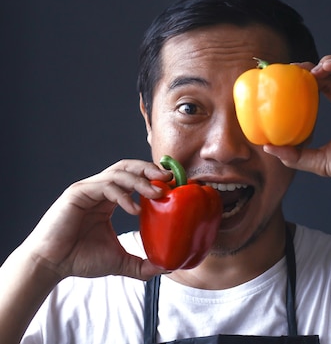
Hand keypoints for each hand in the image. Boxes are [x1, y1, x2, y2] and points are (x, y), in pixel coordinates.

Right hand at [23, 160, 170, 280]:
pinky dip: (123, 194)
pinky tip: (135, 210)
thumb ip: (142, 264)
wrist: (52, 265)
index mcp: (109, 198)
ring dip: (141, 180)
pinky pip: (105, 186)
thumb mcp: (119, 261)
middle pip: (128, 167)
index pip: (134, 177)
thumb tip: (167, 268)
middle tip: (169, 178)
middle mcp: (99, 189)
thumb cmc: (80, 259)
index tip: (173, 185)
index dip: (153, 177)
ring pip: (119, 173)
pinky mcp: (77, 193)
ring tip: (157, 193)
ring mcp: (88, 189)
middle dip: (150, 169)